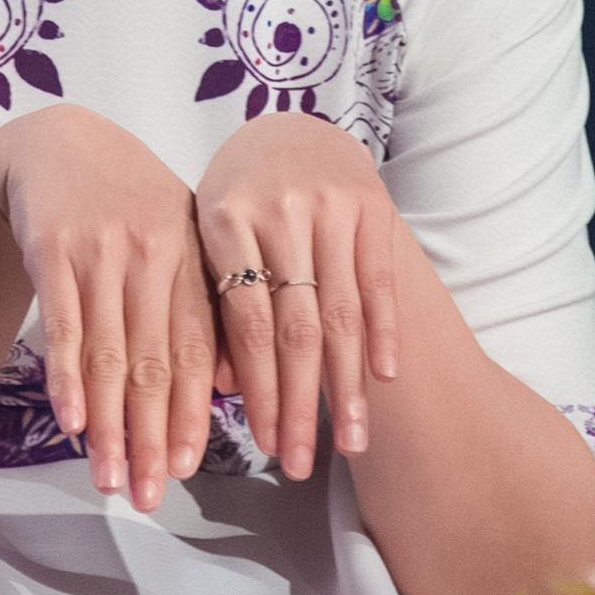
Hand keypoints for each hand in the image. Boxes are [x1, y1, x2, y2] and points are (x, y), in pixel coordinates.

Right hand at [0, 106, 218, 510]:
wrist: (54, 141)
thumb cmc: (126, 200)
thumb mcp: (175, 234)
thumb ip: (198, 301)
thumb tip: (223, 383)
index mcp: (191, 253)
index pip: (197, 347)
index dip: (193, 410)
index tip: (189, 466)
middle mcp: (152, 253)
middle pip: (154, 361)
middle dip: (154, 435)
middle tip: (152, 496)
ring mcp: (101, 251)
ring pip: (108, 353)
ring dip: (110, 424)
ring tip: (111, 481)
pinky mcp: (52, 248)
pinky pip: (62, 325)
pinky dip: (67, 378)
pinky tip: (72, 423)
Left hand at [194, 112, 399, 478]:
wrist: (289, 130)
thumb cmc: (239, 200)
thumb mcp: (210, 239)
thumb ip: (215, 304)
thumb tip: (223, 389)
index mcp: (222, 221)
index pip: (244, 325)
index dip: (258, 390)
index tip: (266, 447)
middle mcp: (277, 211)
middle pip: (294, 329)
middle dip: (299, 405)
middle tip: (302, 464)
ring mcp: (329, 206)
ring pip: (340, 314)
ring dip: (346, 386)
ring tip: (350, 441)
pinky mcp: (372, 204)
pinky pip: (379, 282)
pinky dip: (384, 333)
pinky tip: (384, 380)